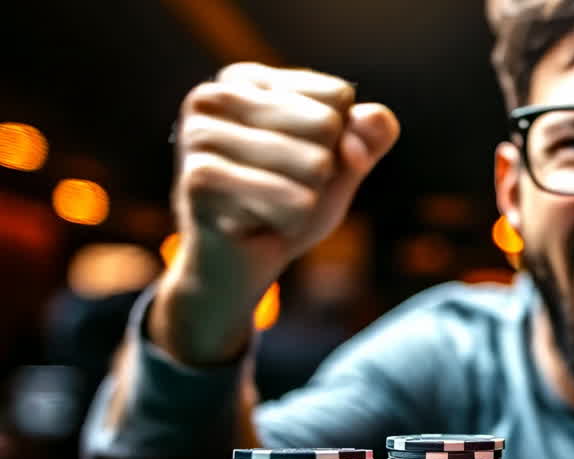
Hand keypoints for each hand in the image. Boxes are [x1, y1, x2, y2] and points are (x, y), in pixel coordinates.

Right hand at [157, 63, 398, 361]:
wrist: (240, 264)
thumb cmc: (291, 203)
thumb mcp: (342, 164)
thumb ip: (370, 134)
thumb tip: (372, 118)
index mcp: (248, 79)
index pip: (338, 95)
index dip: (339, 140)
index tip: (300, 158)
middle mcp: (215, 96)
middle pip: (327, 125)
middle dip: (324, 171)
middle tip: (283, 188)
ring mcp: (200, 136)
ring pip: (316, 164)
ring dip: (308, 200)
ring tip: (270, 206)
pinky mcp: (199, 179)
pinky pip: (295, 201)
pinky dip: (292, 222)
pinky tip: (259, 224)